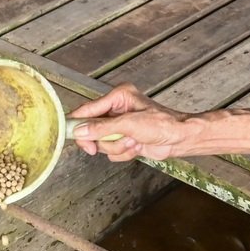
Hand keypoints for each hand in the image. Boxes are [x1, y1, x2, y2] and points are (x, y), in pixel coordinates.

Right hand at [69, 84, 197, 161]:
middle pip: (91, 129)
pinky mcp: (124, 140)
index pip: (87, 110)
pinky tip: (137, 147)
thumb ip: (102, 128)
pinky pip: (112, 152)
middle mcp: (116, 110)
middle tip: (94, 149)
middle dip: (101, 140)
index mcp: (117, 97)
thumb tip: (80, 131)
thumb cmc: (163, 124)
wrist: (180, 139)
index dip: (77, 123)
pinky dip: (123, 153)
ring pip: (102, 143)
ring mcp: (119, 127)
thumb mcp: (129, 124)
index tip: (69, 134)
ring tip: (133, 141)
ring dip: (117, 147)